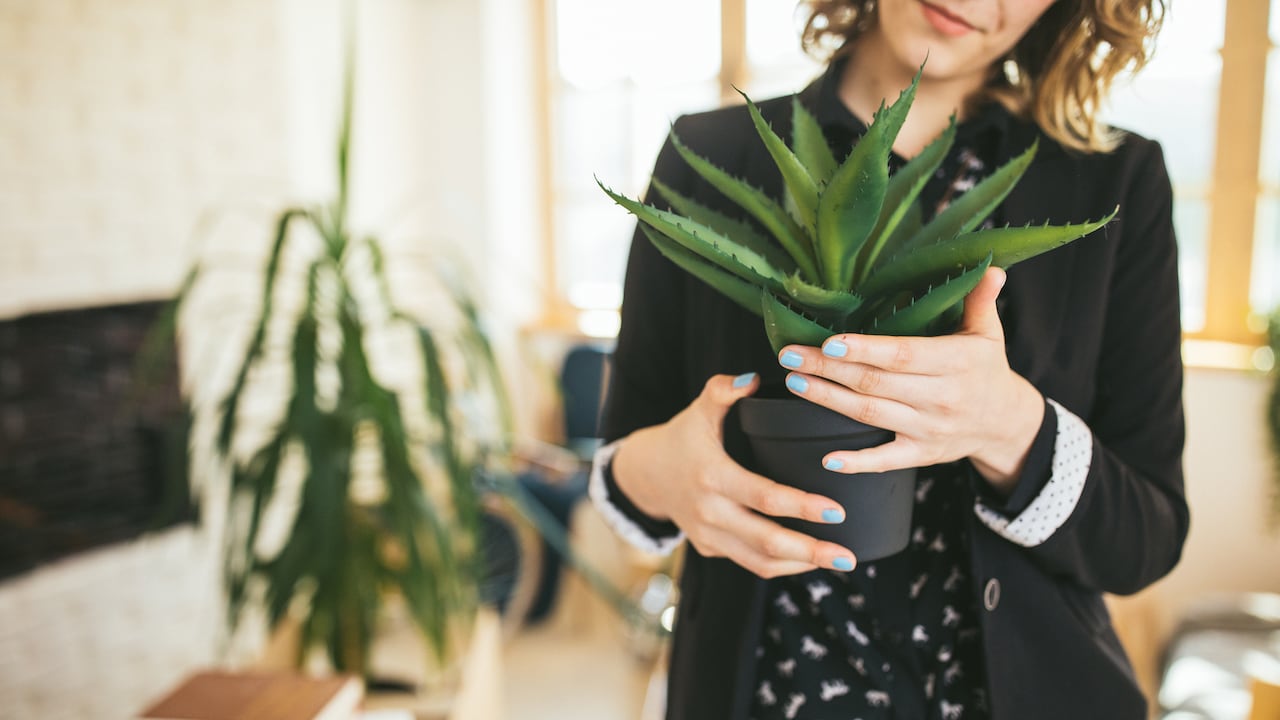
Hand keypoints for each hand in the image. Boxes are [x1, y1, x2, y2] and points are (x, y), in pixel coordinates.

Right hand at [611, 372, 857, 577]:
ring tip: (838, 561)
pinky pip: (748, 563)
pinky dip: (781, 565)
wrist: (646, 473)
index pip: (764, 497)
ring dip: (801, 565)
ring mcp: (708, 535)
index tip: (837, 510)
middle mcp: (709, 512)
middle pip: (766, 541)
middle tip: (848, 556)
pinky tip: (809, 559)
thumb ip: (723, 390)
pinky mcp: (709, 548)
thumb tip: (753, 378)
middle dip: (810, 551)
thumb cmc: (682, 437)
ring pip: (758, 562)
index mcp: (712, 476)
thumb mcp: (699, 409)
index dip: (801, 506)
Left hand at [776, 268, 1043, 493]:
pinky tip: (827, 458)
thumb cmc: (985, 369)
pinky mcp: (921, 454)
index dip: (864, 350)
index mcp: (955, 362)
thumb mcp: (989, 333)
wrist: (1005, 423)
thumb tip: (989, 267)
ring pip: (871, 414)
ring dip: (829, 399)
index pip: (902, 355)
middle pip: (875, 383)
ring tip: (795, 382)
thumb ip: (981, 300)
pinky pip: (886, 460)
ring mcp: (929, 429)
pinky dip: (857, 462)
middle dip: (828, 369)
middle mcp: (941, 397)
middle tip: (790, 356)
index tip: (828, 343)